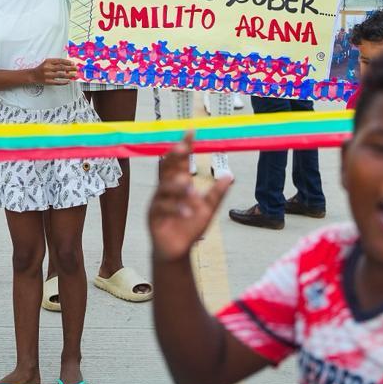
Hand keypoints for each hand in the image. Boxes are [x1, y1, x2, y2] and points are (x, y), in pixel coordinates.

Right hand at [31, 58, 78, 85]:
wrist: (33, 75)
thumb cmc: (42, 68)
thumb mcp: (47, 62)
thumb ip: (56, 63)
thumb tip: (68, 65)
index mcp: (48, 61)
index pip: (60, 61)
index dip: (67, 62)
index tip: (73, 63)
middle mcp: (48, 68)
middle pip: (61, 67)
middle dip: (70, 68)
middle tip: (76, 68)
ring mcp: (48, 75)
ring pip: (60, 75)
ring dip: (69, 75)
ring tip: (74, 75)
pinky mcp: (48, 81)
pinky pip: (57, 82)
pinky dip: (63, 82)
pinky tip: (68, 81)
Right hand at [149, 135, 233, 262]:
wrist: (178, 250)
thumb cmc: (190, 228)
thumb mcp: (207, 210)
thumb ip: (216, 193)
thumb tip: (229, 176)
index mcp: (178, 184)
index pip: (181, 162)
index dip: (185, 147)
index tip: (191, 132)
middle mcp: (166, 189)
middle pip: (167, 168)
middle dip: (174, 157)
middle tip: (182, 148)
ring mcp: (158, 202)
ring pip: (164, 187)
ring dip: (177, 186)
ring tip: (190, 188)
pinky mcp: (153, 216)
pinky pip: (162, 207)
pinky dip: (176, 208)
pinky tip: (187, 212)